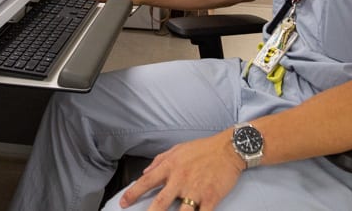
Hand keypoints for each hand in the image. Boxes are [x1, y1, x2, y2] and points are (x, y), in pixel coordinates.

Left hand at [120, 131, 243, 210]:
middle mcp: (180, 179)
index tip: (123, 202)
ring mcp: (195, 190)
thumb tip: (145, 171)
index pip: (146, 181)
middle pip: (160, 203)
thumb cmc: (202, 148)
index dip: (132, 193)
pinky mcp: (210, 197)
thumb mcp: (177, 149)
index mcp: (170, 166)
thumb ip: (159, 160)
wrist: (228, 149)